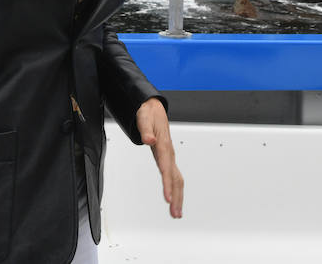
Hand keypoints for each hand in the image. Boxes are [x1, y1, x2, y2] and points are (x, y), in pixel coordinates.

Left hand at [136, 97, 183, 217]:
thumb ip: (145, 130)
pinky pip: (173, 177)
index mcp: (164, 145)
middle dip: (176, 197)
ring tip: (176, 213)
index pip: (166, 168)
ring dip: (177, 197)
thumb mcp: (143, 118)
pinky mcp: (167, 159)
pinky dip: (174, 190)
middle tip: (175, 214)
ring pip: (177, 179)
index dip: (167, 184)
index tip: (167, 198)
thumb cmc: (148, 114)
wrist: (153, 108)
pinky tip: (172, 200)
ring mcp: (169, 157)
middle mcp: (169, 153)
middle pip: (175, 178)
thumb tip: (149, 140)